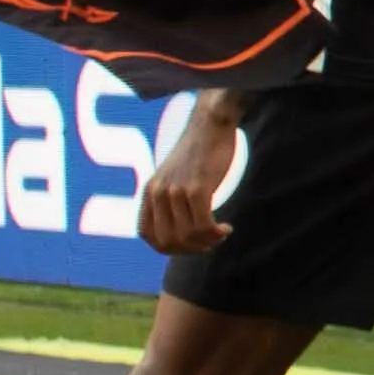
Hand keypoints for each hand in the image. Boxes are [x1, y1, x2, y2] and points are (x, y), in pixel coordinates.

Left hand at [135, 102, 242, 256]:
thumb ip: (170, 201)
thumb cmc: (198, 152)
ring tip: (220, 234)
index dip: (168, 247)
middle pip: (167, 241)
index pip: (147, 235)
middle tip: (209, 243)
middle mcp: (158, 193)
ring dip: (206, 242)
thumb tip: (179, 233)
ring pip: (186, 236)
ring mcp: (176, 190)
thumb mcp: (174, 177)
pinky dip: (215, 233)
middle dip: (189, 249)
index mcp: (149, 191)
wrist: (210, 125)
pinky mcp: (197, 188)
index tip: (190, 244)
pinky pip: (202, 225)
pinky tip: (225, 228)